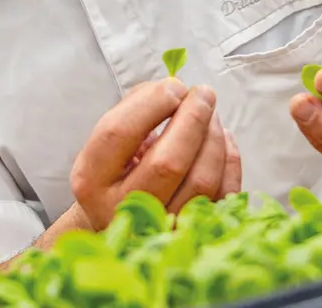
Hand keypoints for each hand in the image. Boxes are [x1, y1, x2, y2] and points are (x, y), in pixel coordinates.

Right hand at [70, 79, 242, 229]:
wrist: (119, 228)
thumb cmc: (116, 174)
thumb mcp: (108, 142)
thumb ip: (135, 109)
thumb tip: (174, 90)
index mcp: (92, 180)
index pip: (118, 133)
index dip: (151, 103)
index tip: (174, 85)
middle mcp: (122, 209)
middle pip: (167, 162)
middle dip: (193, 119)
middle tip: (204, 94)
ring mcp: (161, 229)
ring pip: (201, 180)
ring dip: (214, 137)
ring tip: (212, 115)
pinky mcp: (195, 235)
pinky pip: (224, 195)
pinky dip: (230, 161)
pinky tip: (224, 140)